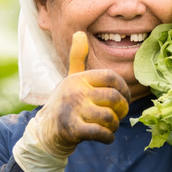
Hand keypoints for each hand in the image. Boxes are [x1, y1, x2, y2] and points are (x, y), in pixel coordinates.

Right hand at [13, 32, 130, 171]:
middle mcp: (75, 91)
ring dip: (114, 125)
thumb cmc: (65, 103)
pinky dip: (108, 137)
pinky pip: (101, 133)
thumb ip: (78, 58)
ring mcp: (73, 110)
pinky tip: (106, 137)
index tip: (125, 98)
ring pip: (109, 117)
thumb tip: (79, 33)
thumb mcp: (71, 79)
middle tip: (119, 115)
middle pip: (114, 98)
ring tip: (110, 126)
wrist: (45, 132)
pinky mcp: (72, 129)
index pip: (111, 77)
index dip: (124, 88)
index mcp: (78, 78)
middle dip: (122, 110)